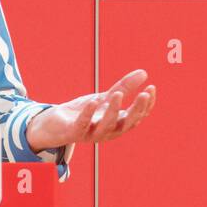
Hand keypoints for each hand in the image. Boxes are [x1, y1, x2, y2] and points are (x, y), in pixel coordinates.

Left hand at [26, 68, 155, 151]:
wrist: (55, 125)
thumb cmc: (84, 112)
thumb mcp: (105, 98)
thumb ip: (124, 87)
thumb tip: (144, 73)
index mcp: (117, 124)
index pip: (137, 117)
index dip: (146, 105)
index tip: (151, 88)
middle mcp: (107, 132)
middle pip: (126, 124)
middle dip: (136, 110)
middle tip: (143, 94)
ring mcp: (91, 134)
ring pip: (106, 126)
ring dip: (113, 111)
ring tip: (117, 94)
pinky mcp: (74, 133)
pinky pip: (82, 125)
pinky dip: (88, 114)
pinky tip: (93, 101)